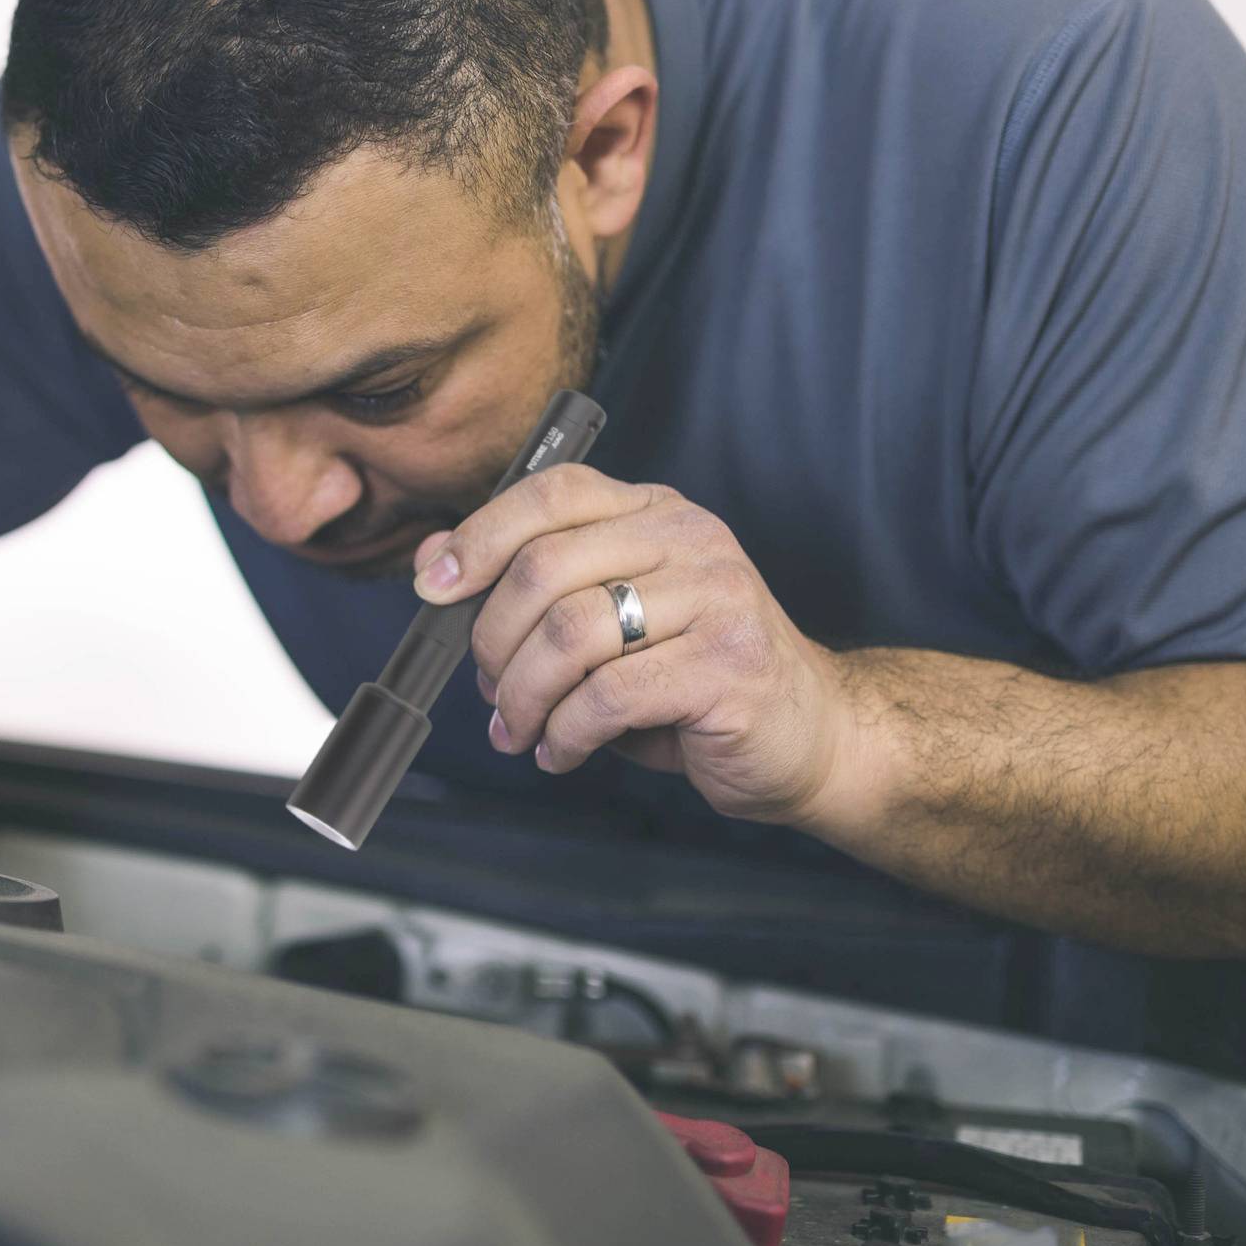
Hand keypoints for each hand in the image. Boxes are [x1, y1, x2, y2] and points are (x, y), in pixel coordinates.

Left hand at [412, 468, 855, 826]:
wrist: (813, 734)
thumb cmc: (698, 678)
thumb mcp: (612, 618)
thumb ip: (536, 586)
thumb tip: (437, 564)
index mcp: (656, 512)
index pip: (552, 493)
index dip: (479, 537)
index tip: (433, 587)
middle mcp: (689, 540)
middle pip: (545, 568)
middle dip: (493, 641)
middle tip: (490, 692)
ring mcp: (717, 597)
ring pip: (569, 636)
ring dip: (524, 697)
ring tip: (519, 731)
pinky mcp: (727, 665)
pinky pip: (607, 697)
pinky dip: (565, 734)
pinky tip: (562, 752)